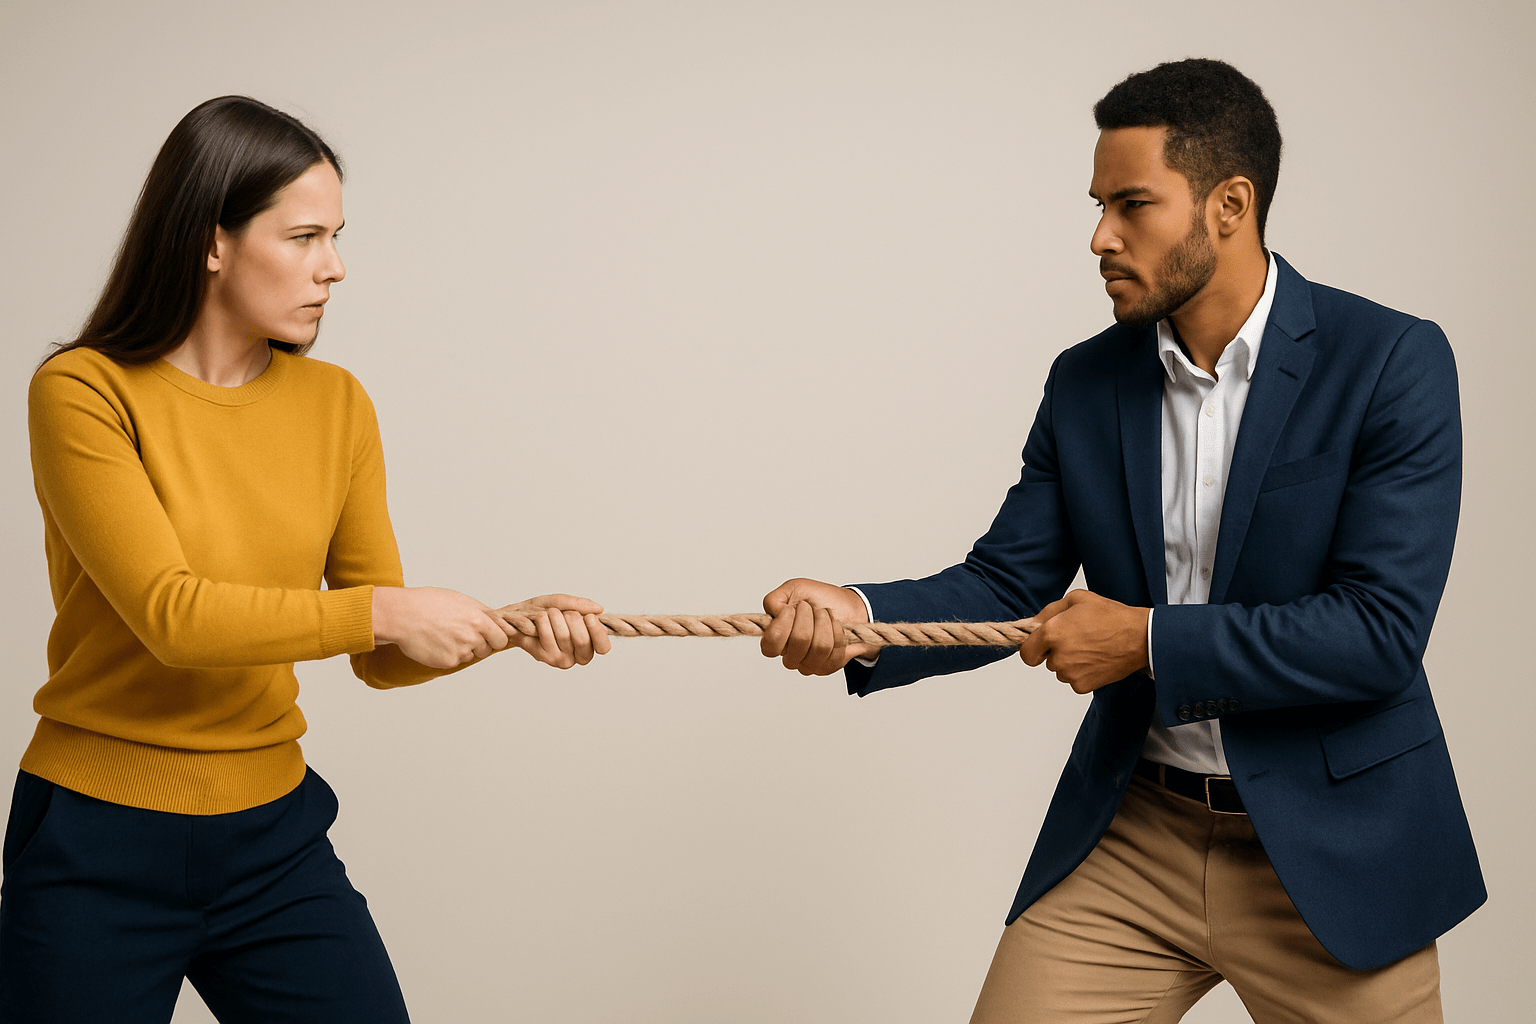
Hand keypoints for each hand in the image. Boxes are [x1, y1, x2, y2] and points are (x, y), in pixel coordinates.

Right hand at [372, 586, 510, 668]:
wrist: (402, 615)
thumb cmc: (427, 603)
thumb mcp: (460, 599)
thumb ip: (480, 611)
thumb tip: (495, 619)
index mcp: (479, 619)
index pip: (501, 638)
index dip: (495, 638)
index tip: (489, 636)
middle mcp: (472, 637)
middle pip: (487, 649)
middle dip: (479, 644)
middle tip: (460, 633)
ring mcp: (460, 651)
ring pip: (470, 655)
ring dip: (461, 649)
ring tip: (444, 635)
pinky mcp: (448, 662)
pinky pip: (454, 661)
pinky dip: (447, 655)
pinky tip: (436, 643)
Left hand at [496, 594, 610, 668]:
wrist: (518, 618)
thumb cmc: (544, 611)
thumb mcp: (563, 603)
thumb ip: (580, 605)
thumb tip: (599, 609)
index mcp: (589, 644)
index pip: (603, 647)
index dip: (597, 632)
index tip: (589, 617)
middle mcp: (577, 656)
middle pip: (583, 639)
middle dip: (572, 617)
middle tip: (563, 613)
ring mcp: (561, 659)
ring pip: (564, 635)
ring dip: (555, 616)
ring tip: (549, 614)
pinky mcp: (545, 657)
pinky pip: (547, 635)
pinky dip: (543, 621)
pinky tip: (539, 619)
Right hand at [759, 578, 876, 675]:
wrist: (847, 606)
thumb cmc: (818, 599)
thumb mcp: (792, 588)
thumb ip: (774, 600)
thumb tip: (775, 615)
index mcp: (775, 638)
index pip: (770, 645)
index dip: (782, 625)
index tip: (792, 608)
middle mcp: (789, 655)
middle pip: (799, 641)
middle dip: (810, 617)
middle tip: (813, 608)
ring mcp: (808, 663)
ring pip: (820, 647)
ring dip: (826, 623)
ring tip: (826, 615)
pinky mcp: (827, 666)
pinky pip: (836, 654)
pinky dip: (839, 633)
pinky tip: (837, 626)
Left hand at [1018, 589, 1149, 692]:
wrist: (1139, 637)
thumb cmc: (1110, 616)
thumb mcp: (1076, 599)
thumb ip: (1049, 612)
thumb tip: (1033, 624)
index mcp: (1051, 633)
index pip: (1026, 653)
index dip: (1033, 648)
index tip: (1042, 645)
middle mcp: (1057, 656)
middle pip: (1045, 661)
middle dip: (1055, 652)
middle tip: (1077, 639)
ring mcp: (1070, 673)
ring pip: (1060, 671)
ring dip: (1069, 662)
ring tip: (1090, 647)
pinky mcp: (1083, 686)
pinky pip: (1074, 680)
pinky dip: (1082, 673)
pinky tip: (1096, 659)